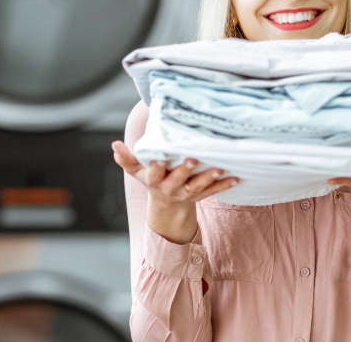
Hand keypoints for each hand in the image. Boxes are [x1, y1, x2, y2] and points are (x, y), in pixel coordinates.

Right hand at [113, 140, 237, 242]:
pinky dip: (224, 185)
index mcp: (153, 180)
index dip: (157, 167)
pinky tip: (235, 178)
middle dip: (185, 170)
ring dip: (208, 178)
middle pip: (177, 180)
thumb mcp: (136, 171)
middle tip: (193, 159)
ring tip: (219, 168)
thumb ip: (126, 158)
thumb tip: (114, 145)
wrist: (166, 205)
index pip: (153, 173)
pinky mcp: (199, 196)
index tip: (160, 158)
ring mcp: (185, 193)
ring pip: (197, 186)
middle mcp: (169, 188)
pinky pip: (213, 191)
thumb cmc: (151, 178)